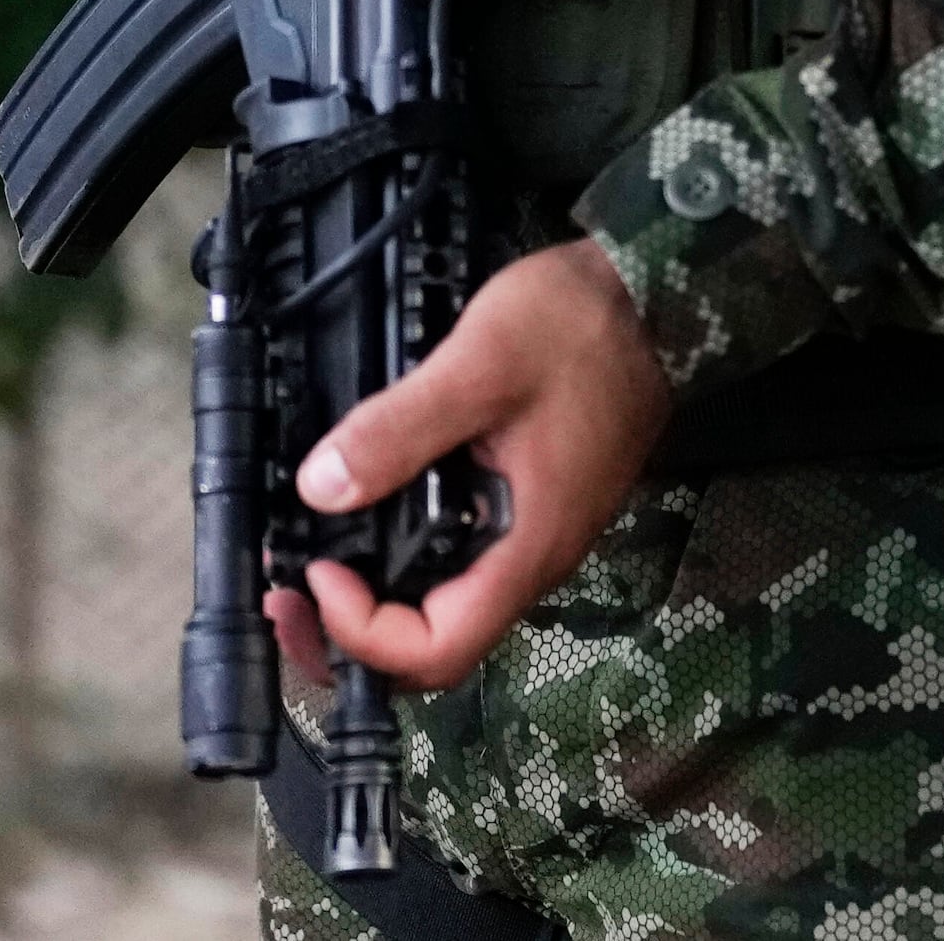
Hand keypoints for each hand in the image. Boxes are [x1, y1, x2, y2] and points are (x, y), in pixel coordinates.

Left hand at [269, 239, 676, 694]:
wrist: (657, 294)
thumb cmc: (580, 328)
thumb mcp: (479, 364)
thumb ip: (398, 429)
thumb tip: (318, 489)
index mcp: (527, 545)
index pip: (439, 650)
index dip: (363, 632)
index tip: (321, 569)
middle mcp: (535, 557)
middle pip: (436, 645)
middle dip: (350, 635)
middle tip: (286, 592)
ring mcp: (536, 532)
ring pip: (446, 604)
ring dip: (373, 598)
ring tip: (312, 555)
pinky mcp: (533, 501)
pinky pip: (461, 559)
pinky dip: (403, 556)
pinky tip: (370, 512)